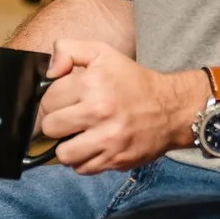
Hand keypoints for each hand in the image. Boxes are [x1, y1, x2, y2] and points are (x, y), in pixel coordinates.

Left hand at [37, 39, 199, 173]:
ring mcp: (108, 139)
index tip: (65, 101)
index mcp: (92, 84)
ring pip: (63, 154)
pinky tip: (92, 147)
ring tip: (78, 136)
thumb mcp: (102, 53)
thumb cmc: (134, 82)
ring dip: (67, 146)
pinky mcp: (116, 160)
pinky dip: (83, 160)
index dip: (53, 101)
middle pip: (50, 128)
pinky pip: (82, 168)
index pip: (48, 100)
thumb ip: (68, 50)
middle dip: (56, 123)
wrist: (172, 109)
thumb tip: (49, 72)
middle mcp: (99, 112)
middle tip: (70, 119)